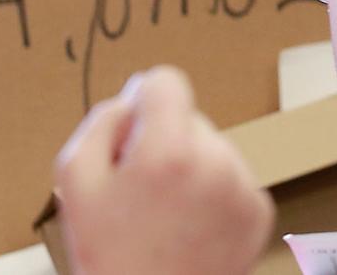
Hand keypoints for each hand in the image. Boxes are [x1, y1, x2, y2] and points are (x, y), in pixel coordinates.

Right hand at [53, 66, 276, 274]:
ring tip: (167, 217)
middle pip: (189, 120)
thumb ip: (102, 123)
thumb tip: (134, 96)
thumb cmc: (109, 255)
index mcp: (170, 151)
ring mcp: (244, 188)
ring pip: (214, 150)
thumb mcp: (75, 182)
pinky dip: (214, 195)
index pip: (166, 82)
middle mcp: (217, 163)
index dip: (143, 103)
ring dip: (192, 170)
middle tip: (141, 194)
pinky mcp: (261, 213)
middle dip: (165, 143)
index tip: (134, 133)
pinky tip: (191, 228)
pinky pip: (234, 180)